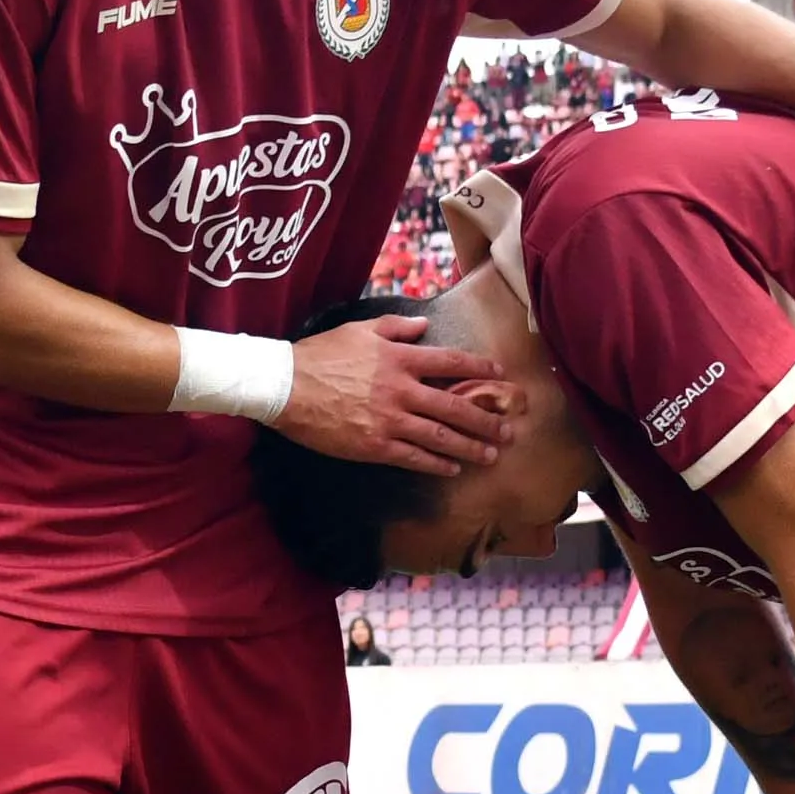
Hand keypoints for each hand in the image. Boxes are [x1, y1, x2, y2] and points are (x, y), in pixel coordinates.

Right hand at [276, 313, 511, 472]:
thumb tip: (424, 325)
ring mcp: (389, 420)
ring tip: (491, 454)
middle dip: (486, 418)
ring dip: (471, 446)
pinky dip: (437, 463)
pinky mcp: (374, 445)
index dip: (479, 369)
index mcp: (399, 359)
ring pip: (441, 436)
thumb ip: (395, 328)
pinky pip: (414, 457)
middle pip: (455, 405)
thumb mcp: (359, 330)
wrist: (285, 386)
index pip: (450, 363)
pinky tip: (453, 468)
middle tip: (509, 429)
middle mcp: (401, 390)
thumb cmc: (320, 355)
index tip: (500, 375)